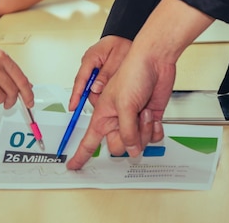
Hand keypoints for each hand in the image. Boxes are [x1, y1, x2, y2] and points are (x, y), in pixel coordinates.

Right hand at [66, 47, 173, 169]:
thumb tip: (131, 151)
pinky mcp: (149, 118)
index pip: (88, 140)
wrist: (155, 61)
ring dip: (145, 130)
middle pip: (118, 147)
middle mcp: (117, 119)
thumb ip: (127, 131)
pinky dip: (156, 130)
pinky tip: (154, 117)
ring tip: (145, 111)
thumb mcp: (125, 105)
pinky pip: (152, 137)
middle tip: (133, 122)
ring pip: (138, 143)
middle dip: (129, 138)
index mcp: (103, 115)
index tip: (73, 167)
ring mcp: (134, 119)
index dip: (80, 154)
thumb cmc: (133, 73)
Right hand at [70, 35, 131, 109]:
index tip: (73, 107)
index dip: (76, 95)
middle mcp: (88, 63)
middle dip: (93, 97)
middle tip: (105, 104)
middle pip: (85, 86)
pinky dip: (103, 89)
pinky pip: (96, 83)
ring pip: (91, 86)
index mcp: (91, 57)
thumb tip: (95, 88)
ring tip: (113, 93)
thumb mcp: (118, 58)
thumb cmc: (122, 44)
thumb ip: (107, 73)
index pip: (81, 79)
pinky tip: (111, 90)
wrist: (126, 37)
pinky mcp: (96, 71)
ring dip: (100, 93)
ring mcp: (91, 67)